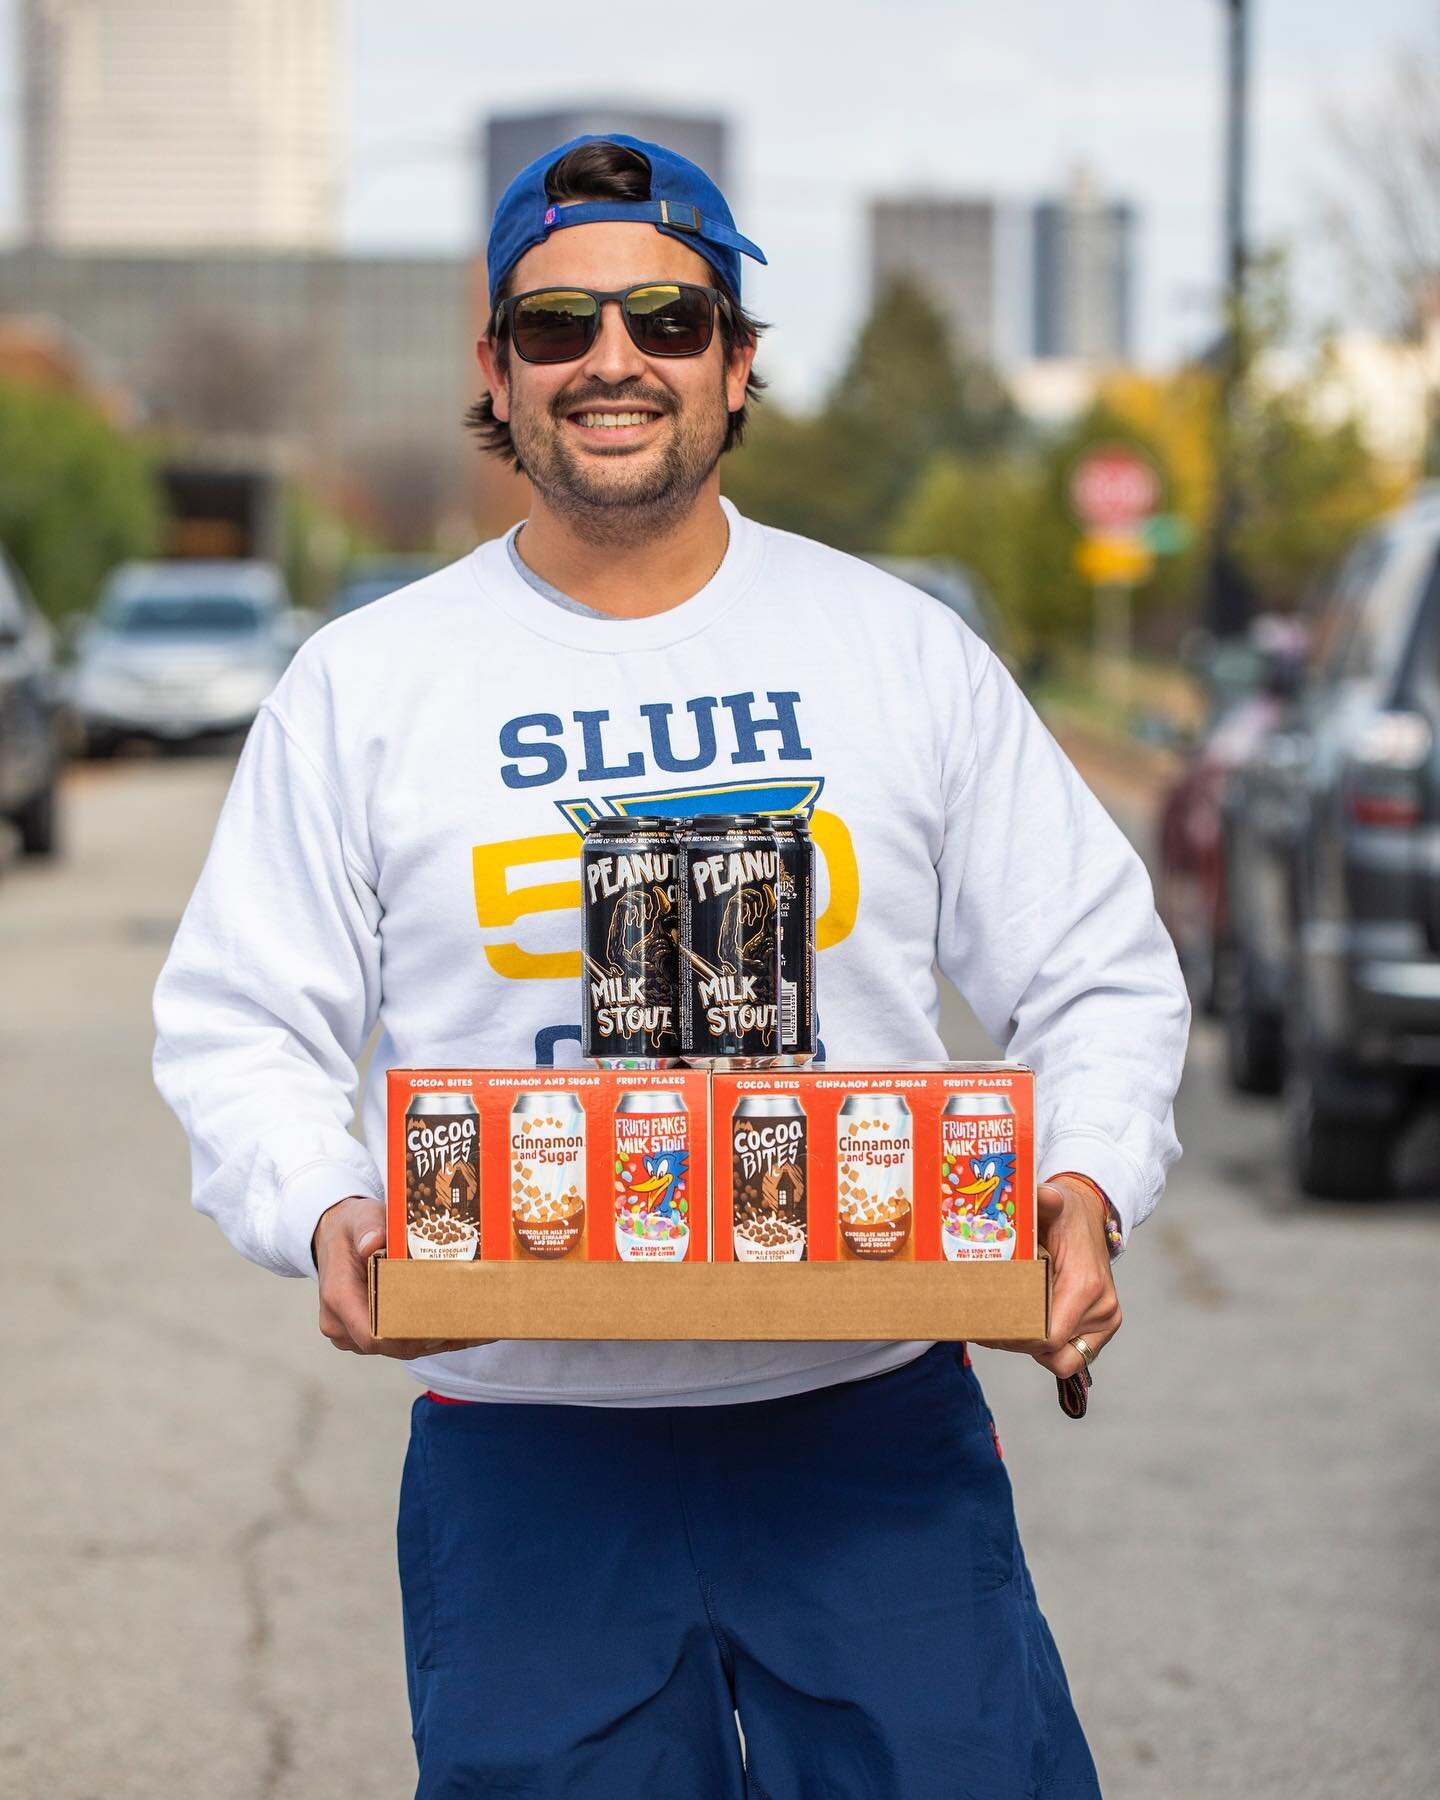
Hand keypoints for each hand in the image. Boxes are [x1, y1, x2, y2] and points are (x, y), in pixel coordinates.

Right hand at [312, 1196, 491, 1360]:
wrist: (334, 1237)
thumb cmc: (349, 1229)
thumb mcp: (359, 1218)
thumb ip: (367, 1227)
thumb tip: (373, 1242)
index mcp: (339, 1298)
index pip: (372, 1335)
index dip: (408, 1337)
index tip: (442, 1324)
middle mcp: (342, 1323)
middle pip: (392, 1345)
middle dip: (431, 1337)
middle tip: (469, 1323)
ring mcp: (353, 1333)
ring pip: (399, 1348)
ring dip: (433, 1339)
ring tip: (473, 1326)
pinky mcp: (367, 1333)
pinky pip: (398, 1343)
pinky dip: (427, 1337)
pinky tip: (460, 1330)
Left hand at [975, 1177, 1120, 1379]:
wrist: (1089, 1216)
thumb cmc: (1066, 1212)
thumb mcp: (1052, 1201)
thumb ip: (1043, 1200)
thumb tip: (1039, 1194)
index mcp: (1085, 1285)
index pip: (1048, 1337)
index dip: (1016, 1338)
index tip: (988, 1326)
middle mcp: (1102, 1308)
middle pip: (1050, 1352)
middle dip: (1017, 1343)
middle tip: (987, 1326)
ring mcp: (1106, 1320)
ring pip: (1061, 1358)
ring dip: (1032, 1346)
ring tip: (1008, 1322)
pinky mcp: (1104, 1325)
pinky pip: (1072, 1353)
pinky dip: (1048, 1345)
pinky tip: (1028, 1323)